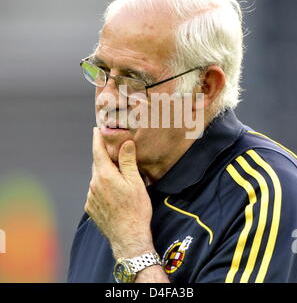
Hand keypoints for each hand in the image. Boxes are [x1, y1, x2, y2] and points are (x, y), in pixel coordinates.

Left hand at [84, 127, 154, 258]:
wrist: (129, 238)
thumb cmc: (136, 210)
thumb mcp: (136, 183)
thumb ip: (128, 161)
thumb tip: (125, 143)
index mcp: (105, 176)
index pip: (97, 151)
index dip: (97, 139)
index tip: (96, 129)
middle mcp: (94, 184)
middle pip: (97, 164)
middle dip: (103, 156)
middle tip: (112, 149)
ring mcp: (90, 197)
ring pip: (96, 178)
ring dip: (104, 173)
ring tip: (117, 175)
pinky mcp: (90, 208)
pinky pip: (95, 191)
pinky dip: (102, 186)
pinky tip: (113, 192)